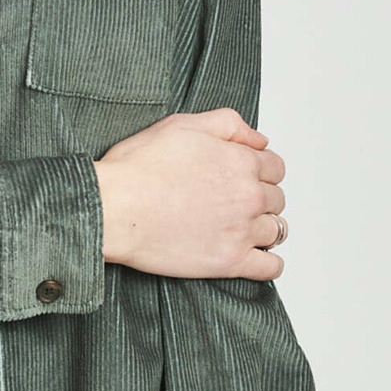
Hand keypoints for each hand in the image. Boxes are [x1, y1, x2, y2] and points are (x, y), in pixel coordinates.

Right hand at [93, 108, 287, 278]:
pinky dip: (268, 263)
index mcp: (240, 161)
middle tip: (235, 201)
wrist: (114, 208)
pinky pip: (270, 268)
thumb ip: (227, 123)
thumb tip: (258, 139)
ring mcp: (242, 230)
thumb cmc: (138, 168)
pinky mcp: (230, 262)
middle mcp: (248, 195)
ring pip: (276, 230)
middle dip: (260, 197)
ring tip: (240, 227)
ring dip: (262, 227)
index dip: (260, 170)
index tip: (245, 177)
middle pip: (276, 198)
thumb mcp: (182, 124)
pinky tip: (253, 257)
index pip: (275, 166)